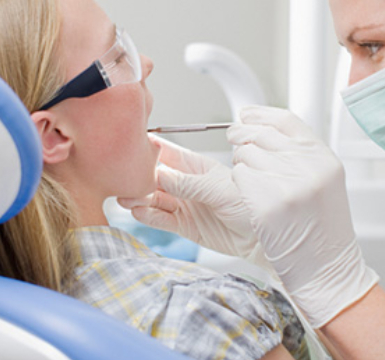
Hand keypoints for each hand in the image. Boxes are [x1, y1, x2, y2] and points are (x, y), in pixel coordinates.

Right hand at [118, 136, 263, 261]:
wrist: (260, 237)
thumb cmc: (248, 205)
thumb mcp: (218, 190)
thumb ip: (189, 185)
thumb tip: (161, 175)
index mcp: (197, 167)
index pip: (168, 154)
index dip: (150, 150)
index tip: (131, 147)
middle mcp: (187, 184)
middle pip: (156, 177)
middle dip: (139, 178)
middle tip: (124, 180)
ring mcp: (184, 205)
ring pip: (154, 198)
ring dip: (140, 197)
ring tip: (126, 198)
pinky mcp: (184, 226)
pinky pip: (161, 219)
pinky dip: (148, 216)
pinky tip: (138, 212)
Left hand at [228, 106, 378, 327]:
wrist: (326, 266)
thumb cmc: (322, 226)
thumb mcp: (323, 179)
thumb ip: (299, 152)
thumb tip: (261, 126)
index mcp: (322, 156)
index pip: (285, 119)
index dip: (260, 114)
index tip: (245, 114)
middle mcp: (307, 166)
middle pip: (259, 134)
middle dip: (242, 137)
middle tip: (236, 142)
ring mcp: (286, 184)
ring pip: (244, 154)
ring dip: (242, 165)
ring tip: (256, 184)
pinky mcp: (266, 204)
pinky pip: (238, 176)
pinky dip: (239, 184)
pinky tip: (252, 197)